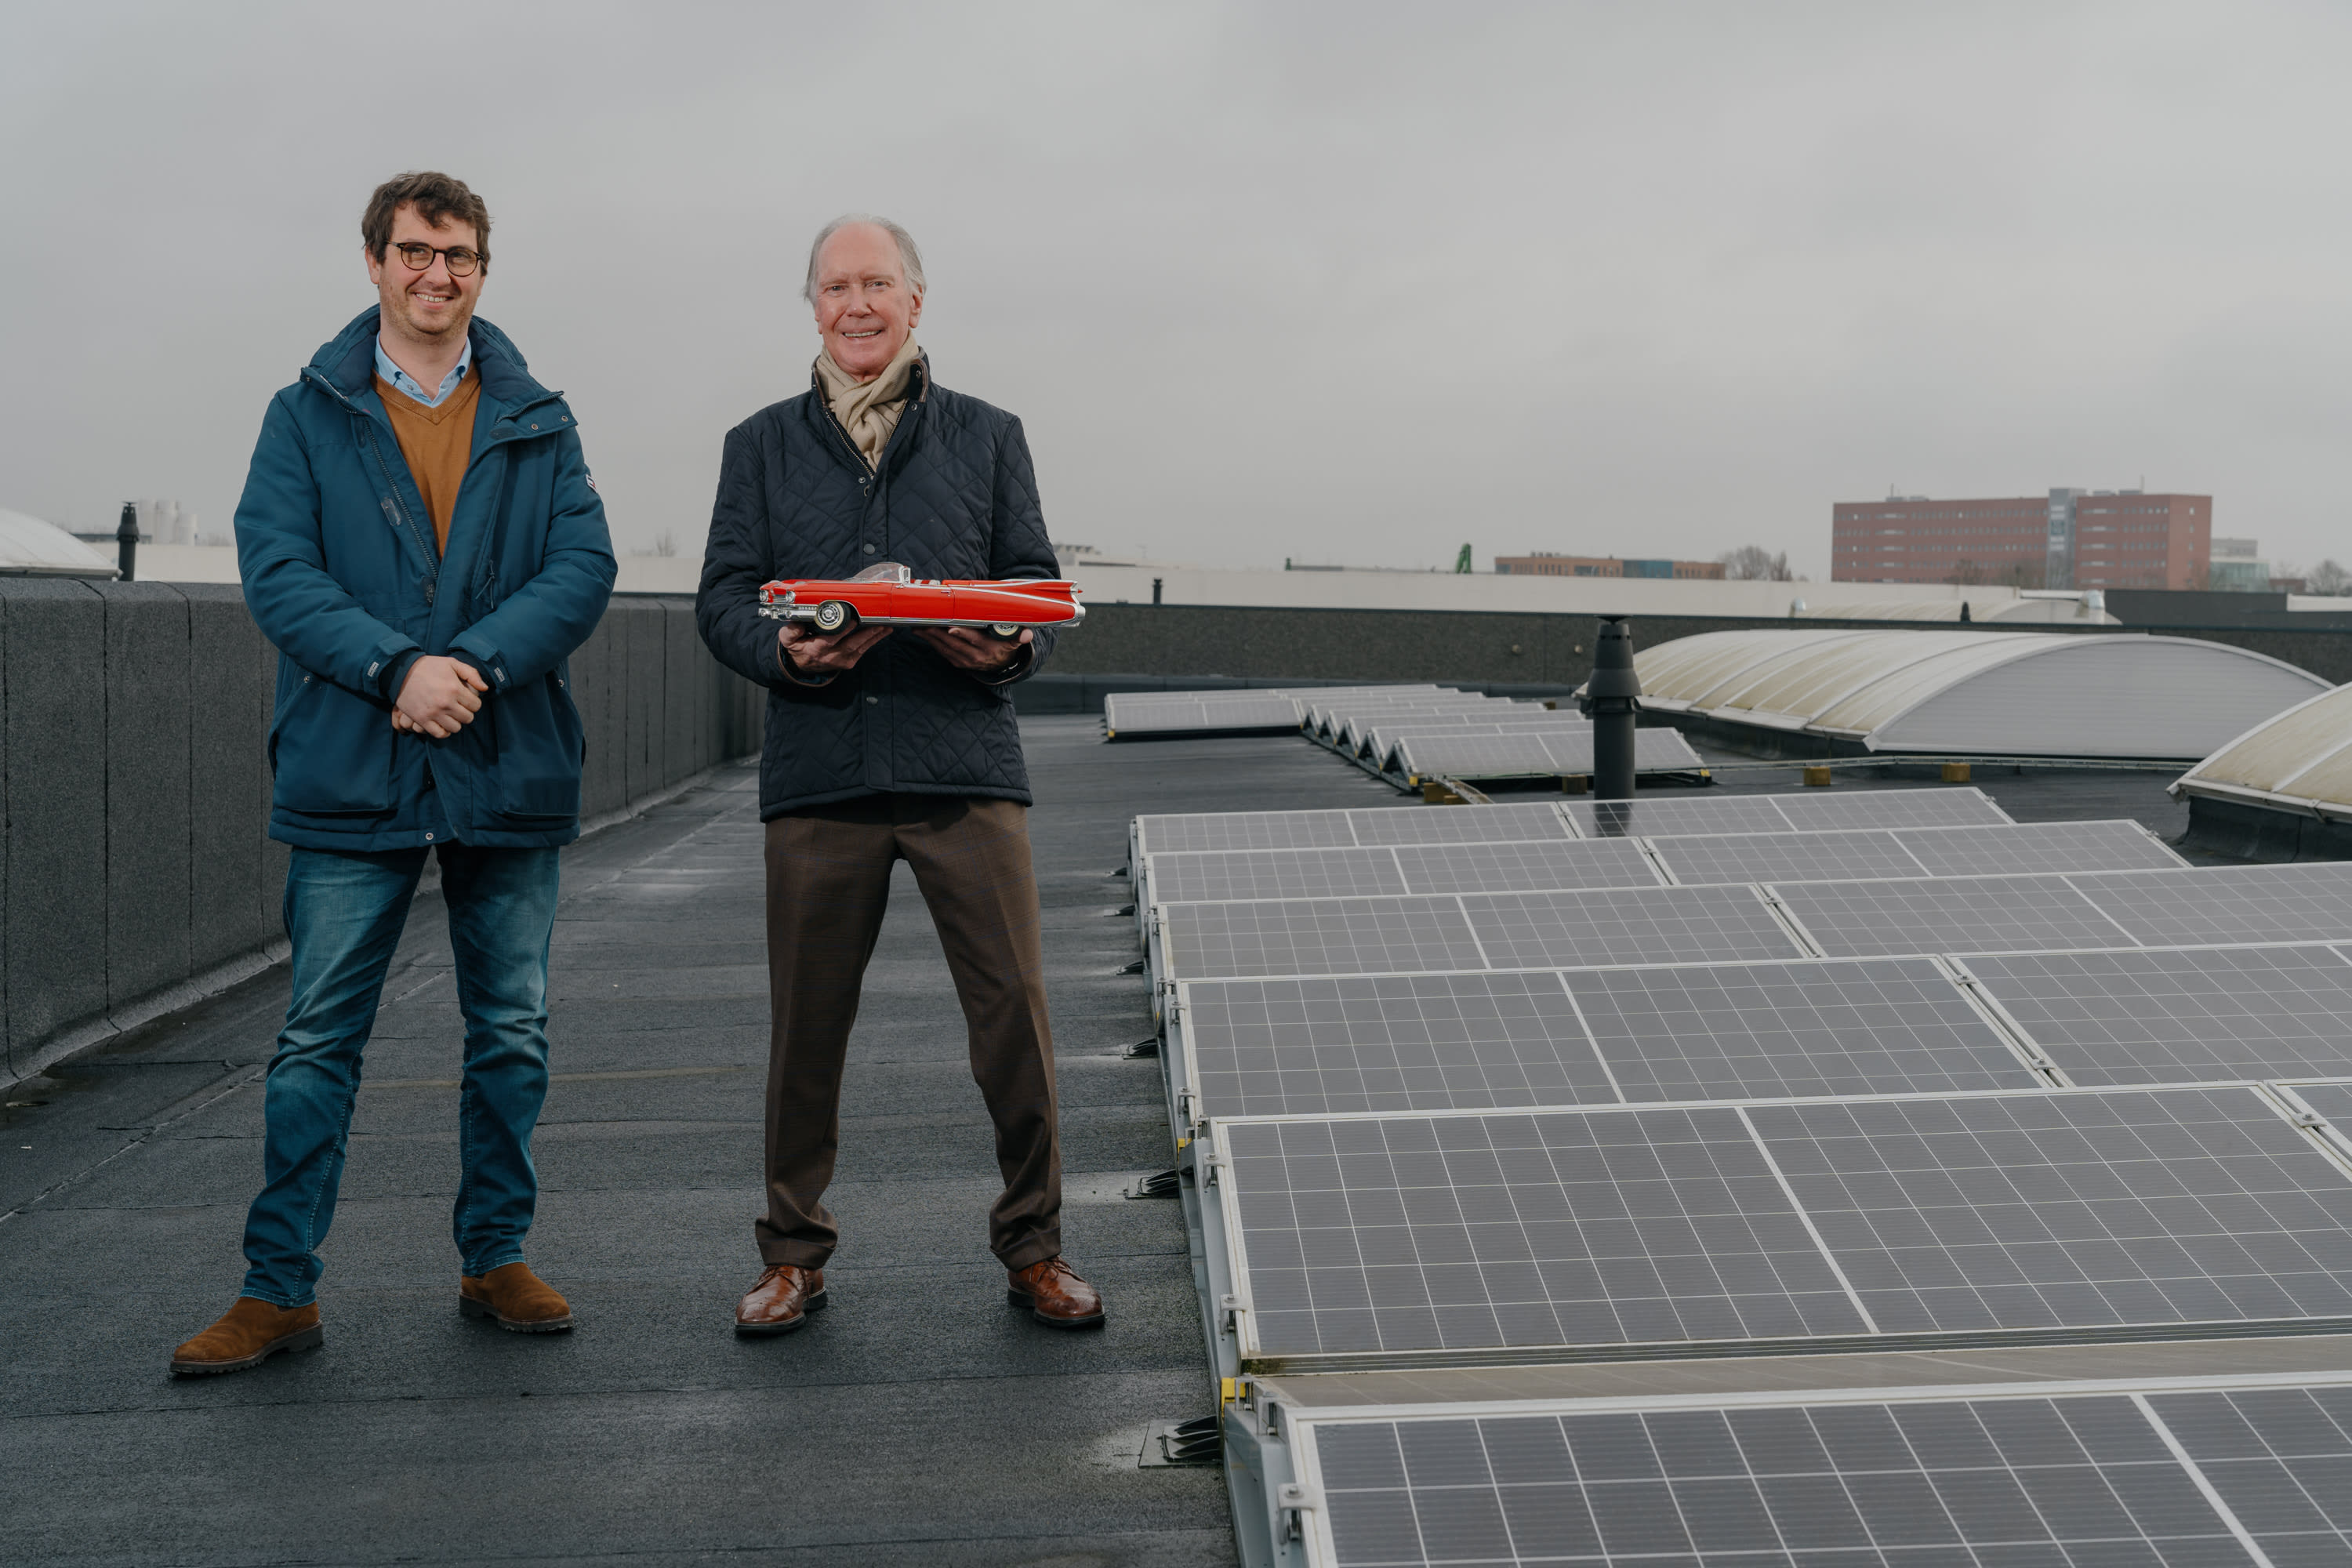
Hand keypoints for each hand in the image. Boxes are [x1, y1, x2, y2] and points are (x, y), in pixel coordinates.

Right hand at [392, 655, 488, 737]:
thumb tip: (485, 689)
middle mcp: (445, 703)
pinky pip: (439, 734)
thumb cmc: (429, 666)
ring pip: (455, 728)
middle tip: (459, 707)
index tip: (467, 699)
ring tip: (450, 715)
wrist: (400, 671)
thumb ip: (471, 674)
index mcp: (455, 689)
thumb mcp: (452, 663)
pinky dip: (443, 731)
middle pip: (467, 718)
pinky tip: (442, 723)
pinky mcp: (421, 720)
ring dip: (455, 722)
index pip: (476, 706)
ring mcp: (433, 713)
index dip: (473, 703)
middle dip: (466, 712)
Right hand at [780, 622, 892, 678]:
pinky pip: (862, 651)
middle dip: (867, 634)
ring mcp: (841, 660)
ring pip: (860, 648)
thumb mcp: (787, 639)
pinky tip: (881, 632)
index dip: (843, 630)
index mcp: (816, 649)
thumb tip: (798, 622)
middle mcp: (831, 656)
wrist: (801, 666)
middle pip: (851, 644)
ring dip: (874, 637)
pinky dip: (872, 641)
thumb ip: (791, 630)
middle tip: (879, 623)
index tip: (853, 620)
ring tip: (886, 627)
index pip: (831, 639)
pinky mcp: (848, 662)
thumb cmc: (797, 648)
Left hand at [915, 625, 1030, 673]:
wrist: (1001, 666)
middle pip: (954, 643)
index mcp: (989, 649)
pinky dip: (932, 642)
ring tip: (918, 625)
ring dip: (931, 637)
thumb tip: (1027, 635)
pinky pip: (942, 652)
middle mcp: (976, 657)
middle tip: (925, 621)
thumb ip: (1020, 636)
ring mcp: (965, 661)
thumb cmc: (1005, 646)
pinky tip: (923, 633)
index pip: (974, 640)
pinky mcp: (958, 662)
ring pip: (945, 648)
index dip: (963, 634)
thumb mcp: (1014, 641)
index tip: (951, 627)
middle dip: (938, 632)